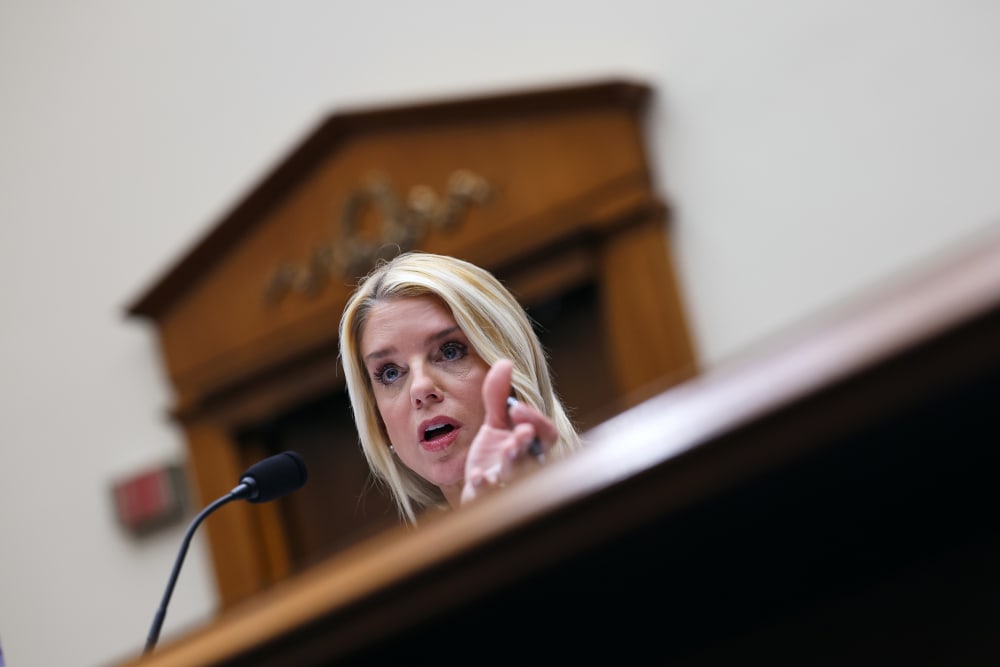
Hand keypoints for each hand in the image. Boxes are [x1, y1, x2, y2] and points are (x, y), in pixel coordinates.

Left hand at [460, 359, 557, 504]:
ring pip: (515, 477)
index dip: (536, 421)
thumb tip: (504, 362)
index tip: (516, 407)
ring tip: (506, 449)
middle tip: (521, 433)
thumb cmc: (493, 455)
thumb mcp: (494, 423)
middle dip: (528, 444)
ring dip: (512, 463)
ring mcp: (506, 484)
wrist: (475, 485)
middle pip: (534, 456)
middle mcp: (524, 466)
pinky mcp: (486, 499)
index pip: (545, 434)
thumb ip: (497, 396)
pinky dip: (484, 486)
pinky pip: (488, 496)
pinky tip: (478, 476)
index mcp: (530, 445)